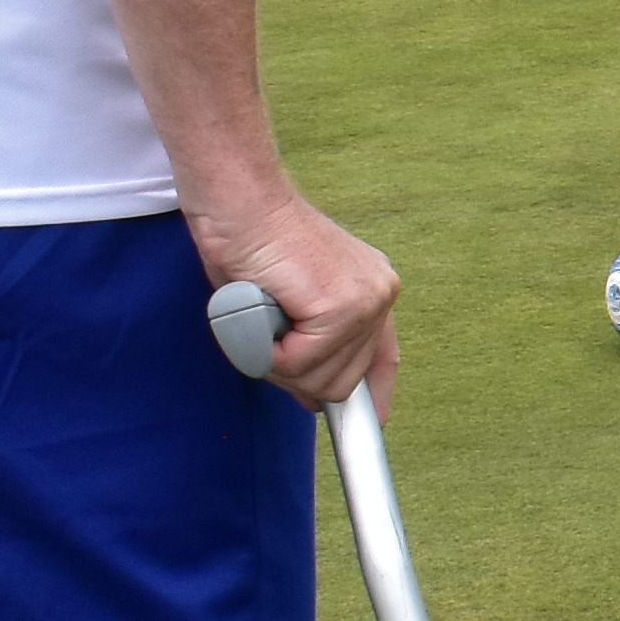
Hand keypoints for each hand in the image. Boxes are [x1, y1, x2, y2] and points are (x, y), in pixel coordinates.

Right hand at [191, 191, 398, 409]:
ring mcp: (364, 300)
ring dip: (274, 360)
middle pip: (341, 384)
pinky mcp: (340, 305)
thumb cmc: (247, 242)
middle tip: (262, 332)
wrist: (235, 197)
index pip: (383, 361)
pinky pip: (298, 363)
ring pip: (317, 379)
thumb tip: (314, 400)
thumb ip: (306, 344)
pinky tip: (260, 310)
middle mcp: (379, 295)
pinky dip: (266, 350)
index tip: (360, 423)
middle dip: (292, 374)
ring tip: (260, 311)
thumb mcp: (284, 304)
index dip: (370, 398)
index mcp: (371, 290)